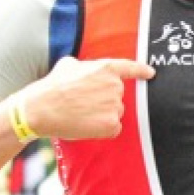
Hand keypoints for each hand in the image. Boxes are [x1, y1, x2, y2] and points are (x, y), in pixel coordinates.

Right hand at [19, 57, 155, 139]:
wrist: (42, 108)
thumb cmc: (52, 86)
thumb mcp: (67, 64)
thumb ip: (83, 65)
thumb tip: (82, 67)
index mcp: (106, 68)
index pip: (129, 68)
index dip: (141, 70)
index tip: (151, 73)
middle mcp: (115, 86)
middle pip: (118, 96)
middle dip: (104, 100)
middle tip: (83, 103)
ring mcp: (114, 105)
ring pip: (115, 113)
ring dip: (103, 115)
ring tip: (82, 114)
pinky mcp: (111, 124)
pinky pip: (113, 128)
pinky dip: (103, 130)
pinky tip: (86, 125)